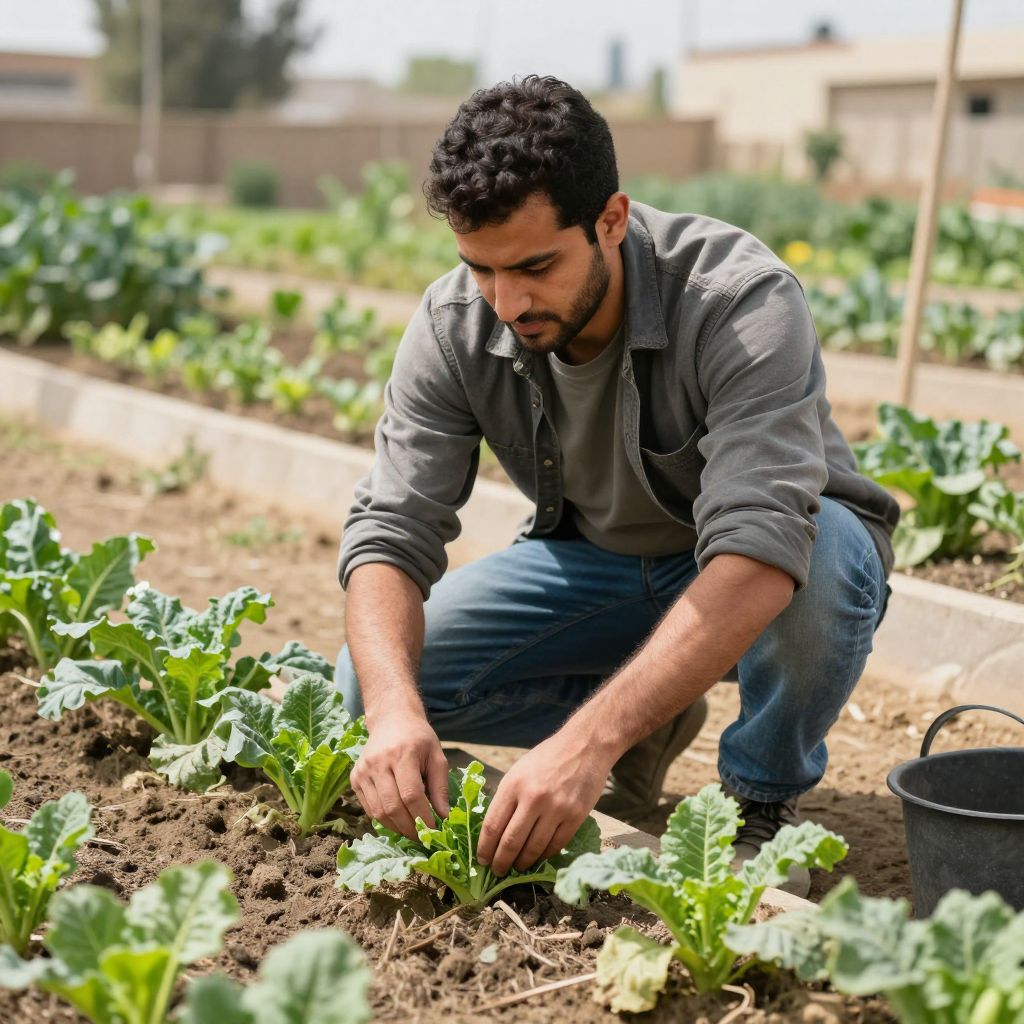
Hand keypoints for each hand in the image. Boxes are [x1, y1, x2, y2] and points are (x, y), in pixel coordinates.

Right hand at [350, 711, 449, 839]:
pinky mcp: (355, 778)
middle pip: (392, 806)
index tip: (434, 830)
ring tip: (411, 831)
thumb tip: (444, 818)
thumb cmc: (419, 738)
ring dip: (396, 828)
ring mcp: (363, 770)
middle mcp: (379, 762)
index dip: (423, 817)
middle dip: (409, 828)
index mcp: (402, 754)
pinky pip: (368, 808)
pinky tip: (397, 820)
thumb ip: (441, 787)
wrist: (392, 719)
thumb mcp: (437, 756)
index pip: (411, 794)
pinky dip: (384, 819)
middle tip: (423, 837)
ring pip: (378, 812)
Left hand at [476, 732, 612, 876]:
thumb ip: (507, 797)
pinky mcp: (575, 817)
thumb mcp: (519, 770)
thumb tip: (495, 830)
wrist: (585, 745)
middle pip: (511, 842)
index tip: (482, 859)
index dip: (485, 848)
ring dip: (522, 863)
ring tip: (517, 867)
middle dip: (501, 862)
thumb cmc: (548, 757)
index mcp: (513, 784)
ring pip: (533, 848)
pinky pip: (555, 845)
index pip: (493, 825)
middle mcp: (533, 798)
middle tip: (497, 871)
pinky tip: (538, 857)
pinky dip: (544, 855)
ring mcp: (556, 809)